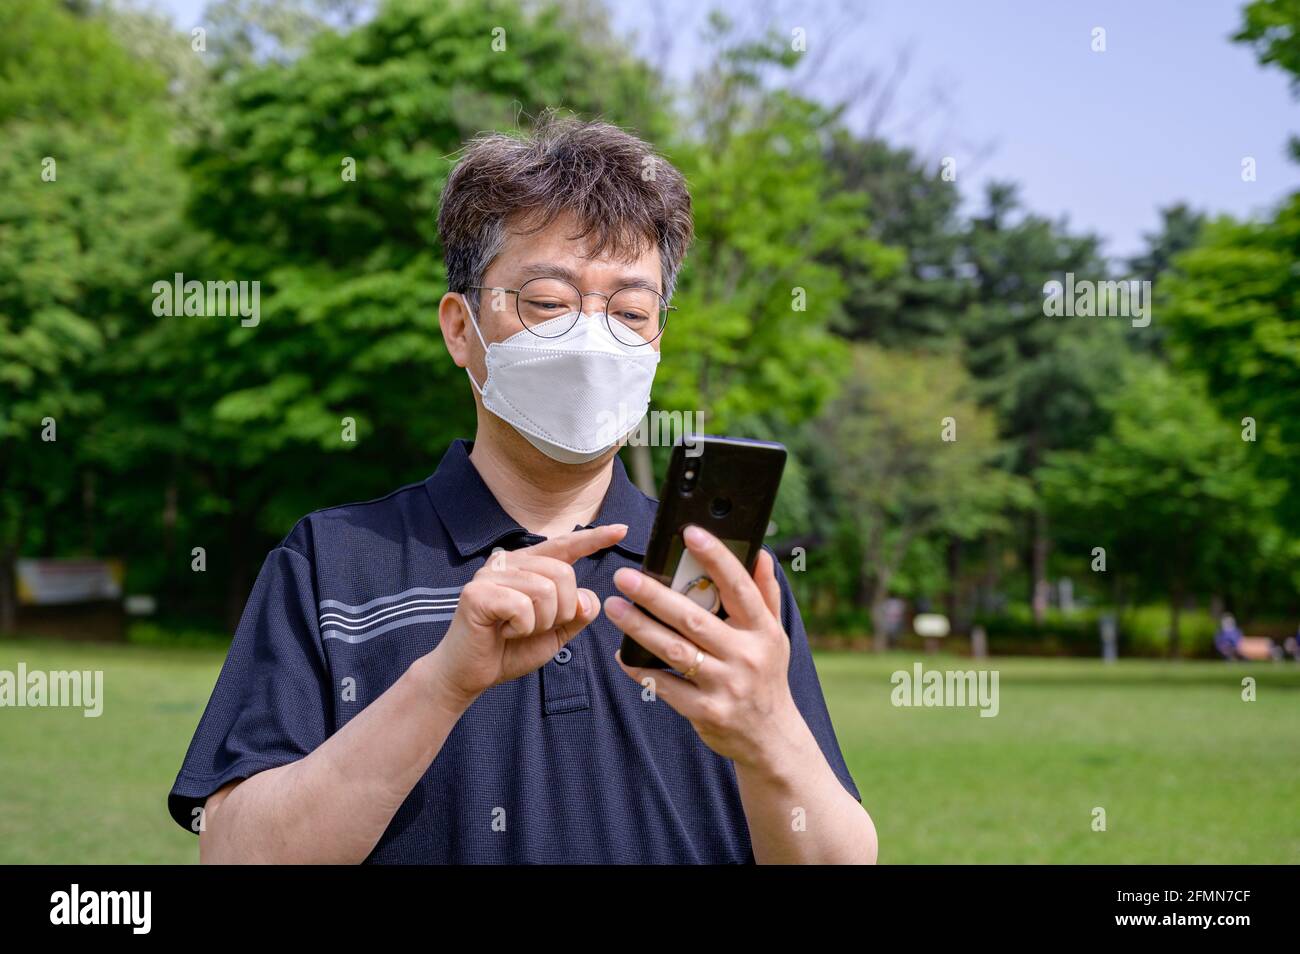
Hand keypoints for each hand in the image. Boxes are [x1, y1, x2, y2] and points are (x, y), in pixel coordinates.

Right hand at [430, 524, 627, 706]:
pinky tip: (504, 632)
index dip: (594, 538)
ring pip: (545, 590)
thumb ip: (576, 613)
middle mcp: (509, 562)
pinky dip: (522, 628)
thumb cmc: (510, 649)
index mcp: (529, 566)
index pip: (565, 546)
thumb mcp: (555, 631)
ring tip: (518, 630)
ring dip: (540, 622)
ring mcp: (491, 574)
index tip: (622, 530)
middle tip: (535, 627)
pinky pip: (522, 606)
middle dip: (561, 611)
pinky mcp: (477, 592)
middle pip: (563, 574)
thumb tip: (587, 598)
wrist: (470, 674)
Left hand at [605, 525, 805, 770]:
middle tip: (624, 576)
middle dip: (655, 596)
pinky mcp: (706, 711)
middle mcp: (746, 656)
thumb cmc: (767, 675)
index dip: (716, 558)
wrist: (771, 739)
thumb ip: (765, 594)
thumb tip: (760, 553)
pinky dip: (640, 670)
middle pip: (694, 619)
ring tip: (613, 607)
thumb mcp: (775, 635)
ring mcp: (726, 685)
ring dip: (640, 628)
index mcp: (763, 631)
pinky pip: (666, 686)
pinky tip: (621, 654)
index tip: (690, 533)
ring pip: (674, 651)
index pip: (739, 587)